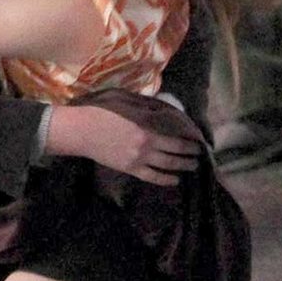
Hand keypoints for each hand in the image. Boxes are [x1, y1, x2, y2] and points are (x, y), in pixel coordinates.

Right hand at [46, 105, 200, 185]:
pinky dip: (165, 180)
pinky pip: (152, 177)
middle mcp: (146, 144)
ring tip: (192, 167)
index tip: (198, 140)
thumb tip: (165, 111)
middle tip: (200, 155)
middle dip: (190, 154)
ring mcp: (138, 159)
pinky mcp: (129, 169)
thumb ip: (147, 106)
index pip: (175, 135)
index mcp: (147, 126)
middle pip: (175, 151)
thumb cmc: (101, 110)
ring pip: (167, 165)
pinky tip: (175, 180)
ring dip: (182, 167)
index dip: (189, 139)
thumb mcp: (126, 100)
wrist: (81, 131)